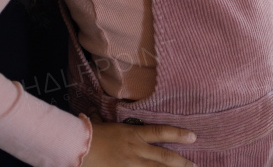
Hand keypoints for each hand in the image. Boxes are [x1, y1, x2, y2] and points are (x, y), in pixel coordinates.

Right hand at [81, 119, 196, 165]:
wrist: (78, 146)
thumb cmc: (90, 133)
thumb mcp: (104, 123)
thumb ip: (109, 121)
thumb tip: (98, 111)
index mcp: (134, 133)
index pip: (161, 133)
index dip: (178, 135)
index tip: (193, 137)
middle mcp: (136, 149)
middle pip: (164, 157)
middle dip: (181, 163)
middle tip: (194, 166)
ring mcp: (131, 164)